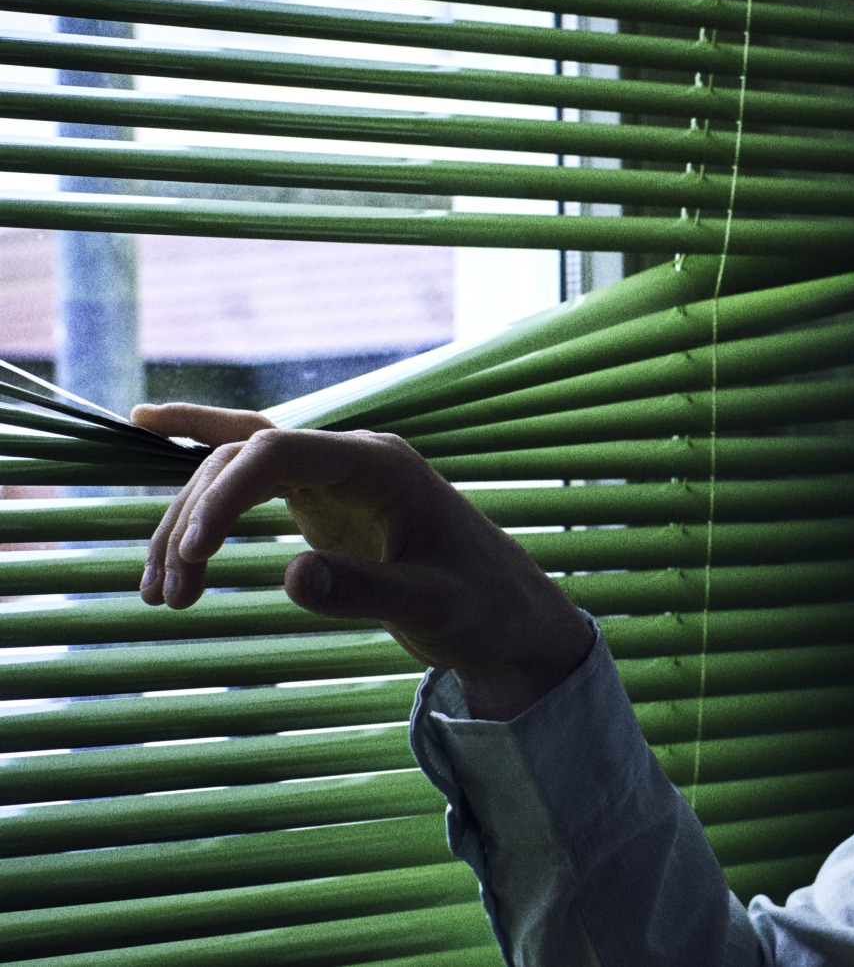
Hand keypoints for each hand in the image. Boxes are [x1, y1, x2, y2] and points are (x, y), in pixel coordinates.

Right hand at [131, 403, 595, 719]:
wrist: (508, 619)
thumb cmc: (481, 609)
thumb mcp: (430, 609)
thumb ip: (365, 593)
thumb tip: (290, 577)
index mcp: (382, 465)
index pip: (278, 451)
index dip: (222, 495)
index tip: (191, 556)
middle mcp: (352, 457)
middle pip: (243, 459)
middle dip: (194, 521)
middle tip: (169, 596)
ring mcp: (334, 474)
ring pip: (236, 472)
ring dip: (188, 525)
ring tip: (162, 597)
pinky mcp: (322, 499)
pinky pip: (250, 474)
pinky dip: (202, 467)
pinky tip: (149, 430)